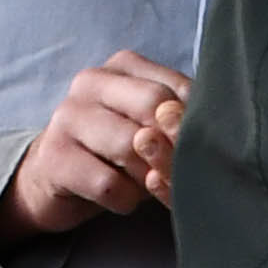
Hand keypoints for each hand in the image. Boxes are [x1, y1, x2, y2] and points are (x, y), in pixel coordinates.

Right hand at [0, 50, 190, 243]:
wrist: (52, 177)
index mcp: (122, 66)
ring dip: (148, 177)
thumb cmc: (114, 151)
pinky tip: (121, 198)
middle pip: (154, 107)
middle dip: (171, 147)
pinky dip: (125, 200)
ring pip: (131, 146)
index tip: (198, 150)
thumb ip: (177, 118)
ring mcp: (68, 117)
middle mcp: (91, 82)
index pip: (178, 88)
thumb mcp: (148, 125)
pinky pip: (110, 185)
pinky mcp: (55, 157)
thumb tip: (215, 132)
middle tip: (173, 173)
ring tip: (145, 186)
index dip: (195, 125)